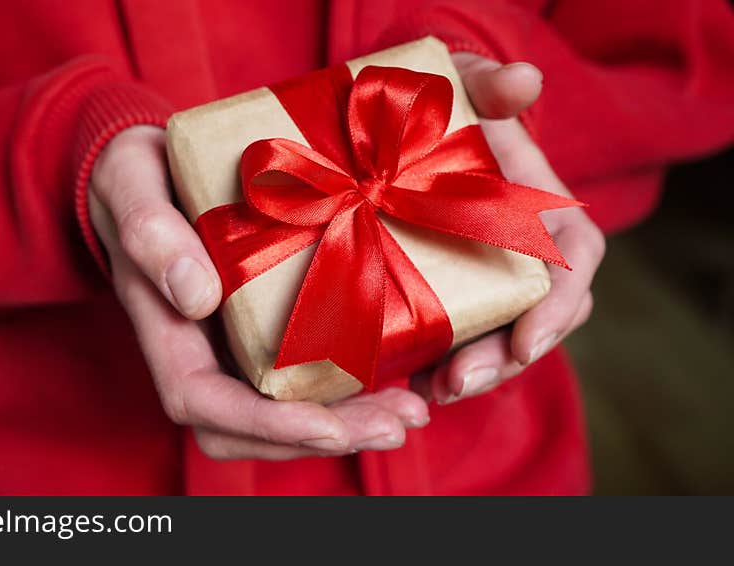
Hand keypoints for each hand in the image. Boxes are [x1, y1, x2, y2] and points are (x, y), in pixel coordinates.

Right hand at [88, 125, 430, 459]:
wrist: (147, 170)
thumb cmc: (134, 176)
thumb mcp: (130, 183)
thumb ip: (150, 234)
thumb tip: (197, 295)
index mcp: (165, 330)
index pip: (204, 403)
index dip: (264, 425)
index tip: (326, 425)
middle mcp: (201, 352)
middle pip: (253, 426)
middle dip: (325, 436)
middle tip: (398, 423)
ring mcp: (232, 347)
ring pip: (283, 412)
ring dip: (347, 423)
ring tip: (410, 412)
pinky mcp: (264, 330)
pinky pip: (301, 377)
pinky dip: (350, 389)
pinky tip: (400, 373)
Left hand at [413, 53, 605, 402]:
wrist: (409, 131)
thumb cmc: (450, 109)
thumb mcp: (467, 89)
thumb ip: (493, 86)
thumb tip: (523, 81)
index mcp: (549, 216)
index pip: (572, 269)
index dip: (555, 310)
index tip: (526, 342)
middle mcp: (526, 260)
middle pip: (534, 323)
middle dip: (502, 359)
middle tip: (458, 383)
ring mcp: (490, 285)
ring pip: (494, 343)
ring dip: (466, 374)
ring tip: (427, 393)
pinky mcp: (453, 300)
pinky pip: (453, 343)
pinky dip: (431, 367)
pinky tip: (401, 384)